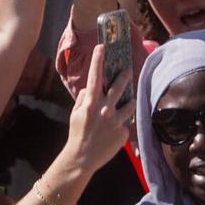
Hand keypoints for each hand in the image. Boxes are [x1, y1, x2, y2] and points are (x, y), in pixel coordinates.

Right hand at [66, 46, 134, 172]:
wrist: (82, 158)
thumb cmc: (78, 133)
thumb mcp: (75, 114)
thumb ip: (84, 99)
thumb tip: (91, 88)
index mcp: (90, 103)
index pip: (95, 76)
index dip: (98, 60)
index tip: (102, 47)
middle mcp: (105, 109)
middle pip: (119, 87)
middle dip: (124, 76)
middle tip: (128, 70)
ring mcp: (116, 121)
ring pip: (129, 104)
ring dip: (128, 103)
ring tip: (125, 104)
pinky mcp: (123, 132)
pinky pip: (125, 122)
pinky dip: (121, 124)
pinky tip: (113, 132)